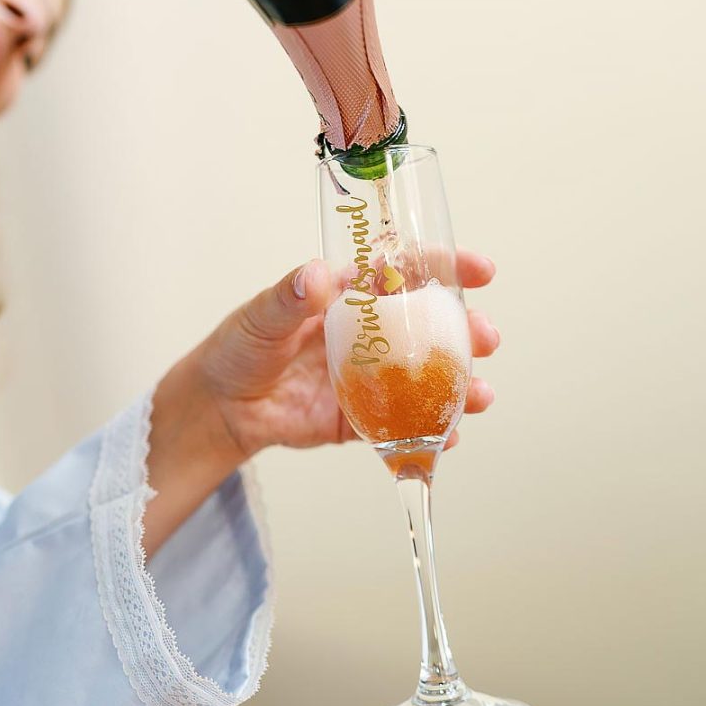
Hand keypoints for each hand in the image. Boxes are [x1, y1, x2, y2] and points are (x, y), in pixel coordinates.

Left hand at [142, 251, 500, 554]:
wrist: (219, 407)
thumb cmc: (239, 348)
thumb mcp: (261, 316)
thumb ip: (289, 297)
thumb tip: (316, 276)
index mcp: (352, 297)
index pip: (407, 272)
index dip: (448, 268)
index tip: (481, 271)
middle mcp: (371, 335)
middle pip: (432, 328)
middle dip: (467, 331)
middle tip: (486, 338)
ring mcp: (371, 378)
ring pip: (428, 377)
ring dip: (461, 384)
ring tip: (481, 395)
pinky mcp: (362, 420)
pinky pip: (403, 425)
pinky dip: (430, 433)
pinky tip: (449, 438)